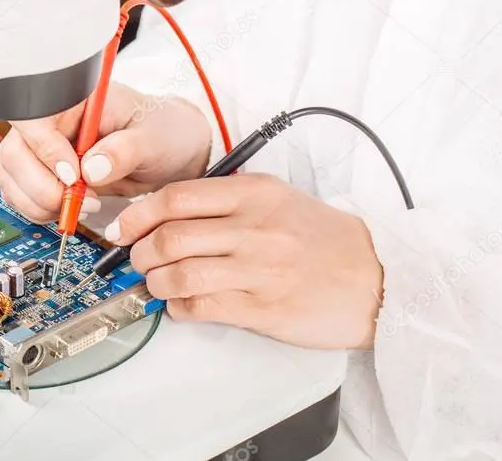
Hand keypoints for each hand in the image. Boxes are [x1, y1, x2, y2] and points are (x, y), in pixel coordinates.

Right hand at [0, 82, 211, 222]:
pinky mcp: (44, 171)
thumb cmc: (164, 133)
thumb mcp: (154, 139)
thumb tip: (92, 169)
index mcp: (75, 98)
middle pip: (13, 152)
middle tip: (76, 199)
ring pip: (9, 175)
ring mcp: (44, 146)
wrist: (172, 153)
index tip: (75, 175)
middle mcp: (52, 120)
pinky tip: (69, 208)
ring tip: (77, 206)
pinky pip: (20, 192)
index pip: (34, 117)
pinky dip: (38, 209)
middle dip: (40, 186)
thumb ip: (125, 150)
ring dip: (37, 201)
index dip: (45, 150)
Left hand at [108, 173, 382, 349]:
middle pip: (170, 236)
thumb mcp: (278, 200)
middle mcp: (254, 227)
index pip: (177, 196)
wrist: (377, 278)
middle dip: (140, 252)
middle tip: (137, 260)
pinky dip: (179, 309)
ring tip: (157, 285)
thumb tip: (166, 216)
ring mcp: (259, 269)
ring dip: (156, 284)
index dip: (139, 213)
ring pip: (180, 274)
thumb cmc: (324, 240)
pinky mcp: (262, 308)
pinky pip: (202, 308)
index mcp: (254, 193)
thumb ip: (227, 201)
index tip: (124, 227)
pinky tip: (182, 306)